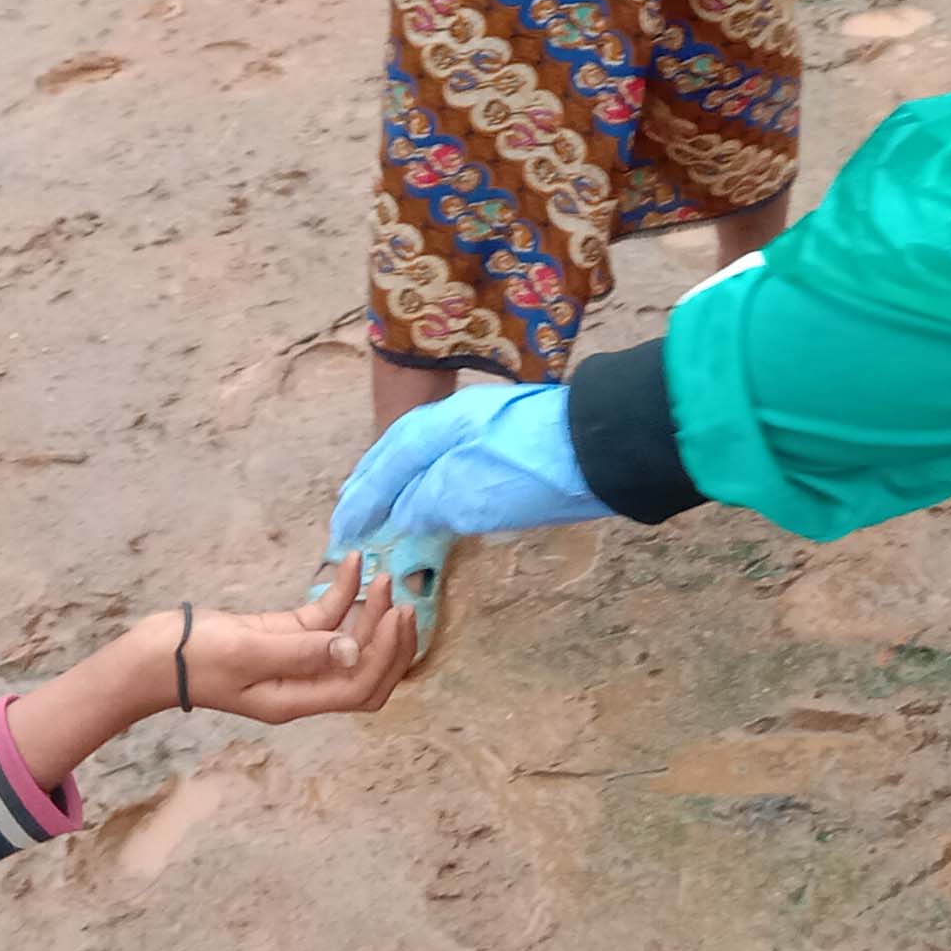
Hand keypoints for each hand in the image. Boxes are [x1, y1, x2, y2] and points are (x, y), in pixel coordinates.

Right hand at [159, 570, 424, 724]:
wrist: (151, 653)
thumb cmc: (194, 658)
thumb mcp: (248, 653)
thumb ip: (302, 652)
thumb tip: (353, 650)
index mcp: (296, 700)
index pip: (361, 688)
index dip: (387, 655)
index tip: (395, 613)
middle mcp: (303, 685)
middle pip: (365, 671)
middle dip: (390, 638)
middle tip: (401, 596)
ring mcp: (294, 660)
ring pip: (348, 641)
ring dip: (370, 612)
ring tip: (382, 574)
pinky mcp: (282, 636)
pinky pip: (322, 619)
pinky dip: (341, 594)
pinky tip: (350, 563)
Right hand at [327, 376, 608, 551]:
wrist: (609, 448)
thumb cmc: (535, 470)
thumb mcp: (471, 491)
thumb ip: (427, 499)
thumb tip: (401, 512)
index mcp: (441, 427)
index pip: (389, 461)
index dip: (363, 498)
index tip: (341, 529)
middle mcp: (457, 421)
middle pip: (402, 450)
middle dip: (373, 483)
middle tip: (350, 513)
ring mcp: (486, 429)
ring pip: (427, 454)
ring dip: (399, 482)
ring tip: (382, 508)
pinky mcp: (511, 445)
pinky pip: (450, 461)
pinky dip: (429, 481)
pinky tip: (434, 498)